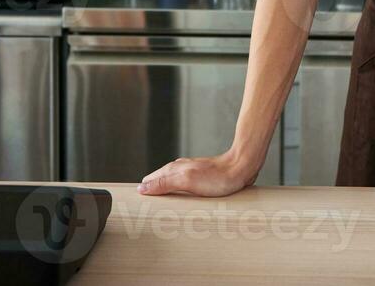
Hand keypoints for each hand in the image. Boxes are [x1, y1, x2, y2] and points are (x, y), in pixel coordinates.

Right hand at [138, 150, 257, 196]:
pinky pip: (183, 185)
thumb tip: (142, 187)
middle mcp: (180, 169)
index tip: (133, 204)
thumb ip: (164, 182)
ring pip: (170, 182)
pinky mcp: (201, 177)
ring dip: (163, 192)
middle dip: (150, 192)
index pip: (149, 181)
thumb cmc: (217, 177)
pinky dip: (176, 192)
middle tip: (142, 208)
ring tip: (156, 205)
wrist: (241, 168)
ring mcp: (190, 172)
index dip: (142, 191)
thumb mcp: (187, 181)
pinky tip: (180, 198)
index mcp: (173, 169)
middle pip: (158, 181)